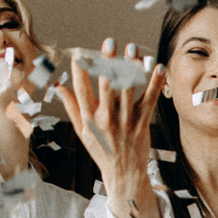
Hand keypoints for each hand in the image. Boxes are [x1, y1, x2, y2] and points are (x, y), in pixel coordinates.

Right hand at [54, 38, 164, 217]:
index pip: (82, 90)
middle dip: (108, 63)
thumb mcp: (82, 132)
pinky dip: (155, 83)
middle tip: (109, 42)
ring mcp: (126, 121)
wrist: (124, 175)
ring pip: (129, 90)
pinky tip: (159, 67)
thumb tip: (58, 86)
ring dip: (132, 68)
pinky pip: (150, 100)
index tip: (80, 52)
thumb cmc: (102, 150)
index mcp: (90, 119)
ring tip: (132, 48)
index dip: (81, 70)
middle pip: (106, 86)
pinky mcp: (142, 123)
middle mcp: (107, 119)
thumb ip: (72, 107)